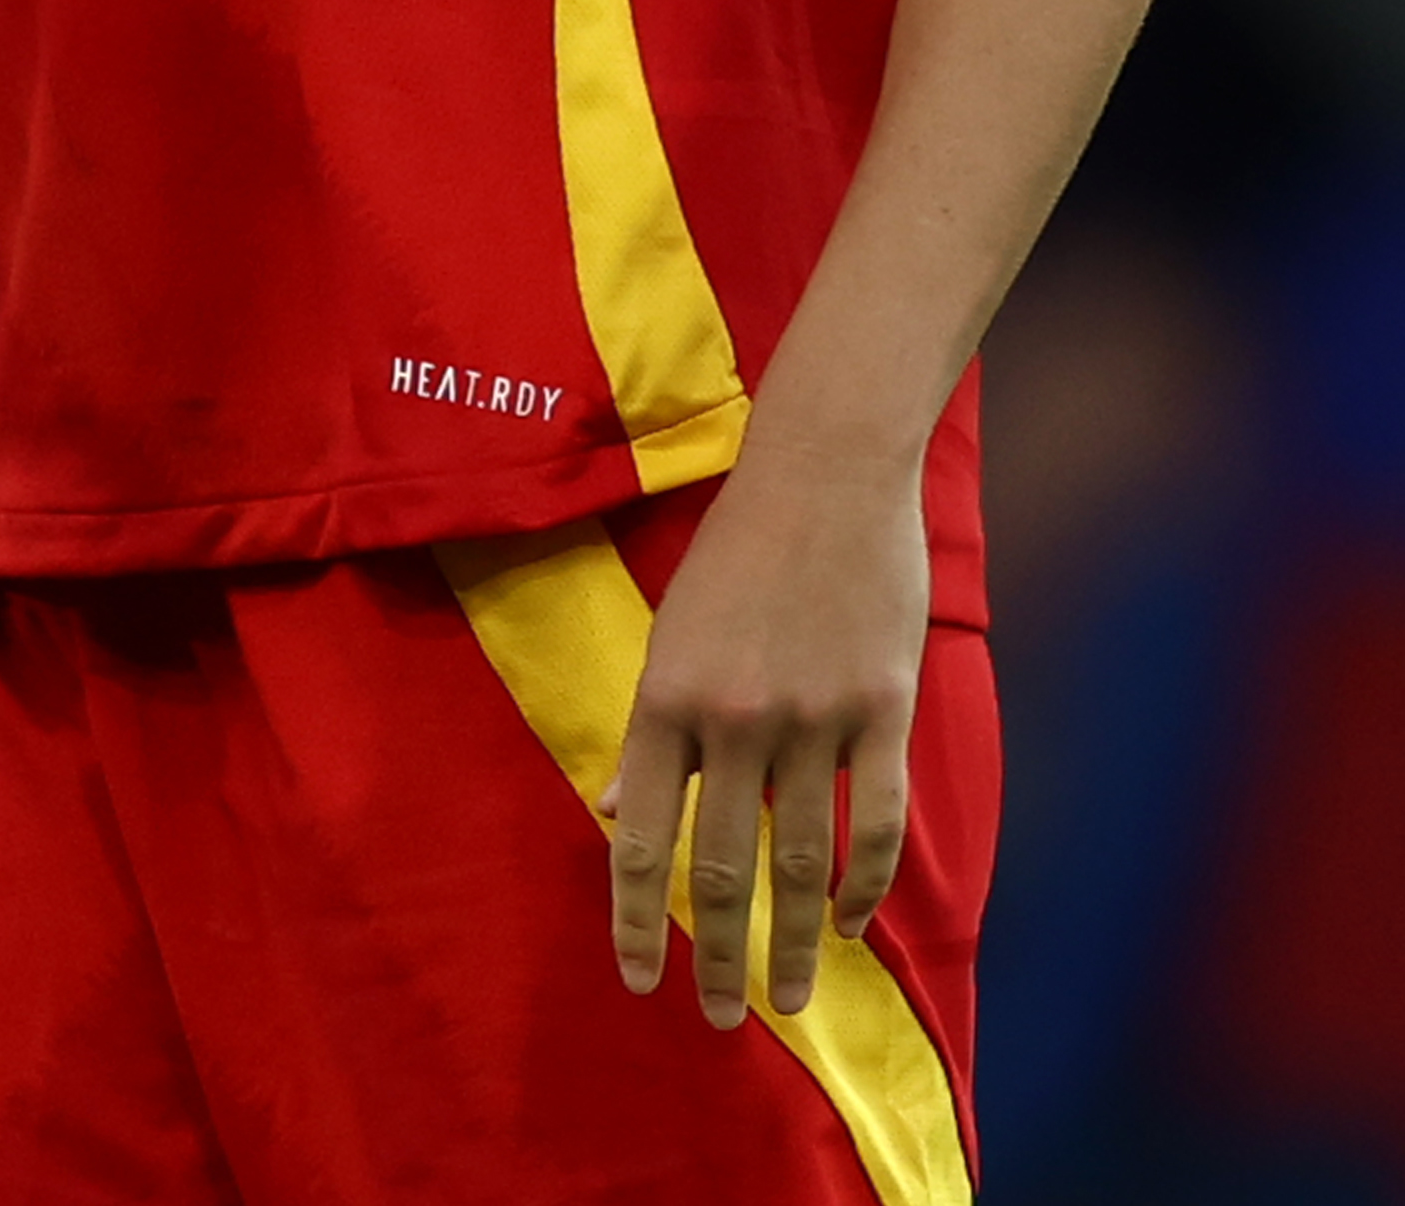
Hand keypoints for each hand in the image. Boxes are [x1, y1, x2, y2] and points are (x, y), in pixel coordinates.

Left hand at [601, 452, 927, 1029]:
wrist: (822, 479)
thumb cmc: (735, 556)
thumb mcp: (669, 636)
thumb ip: (648, 732)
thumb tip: (618, 811)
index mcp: (665, 700)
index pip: (642, 837)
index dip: (636, 916)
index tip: (636, 977)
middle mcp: (733, 719)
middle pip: (721, 867)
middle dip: (716, 954)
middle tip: (716, 1018)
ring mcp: (811, 719)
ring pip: (801, 861)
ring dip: (791, 943)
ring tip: (789, 1000)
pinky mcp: (879, 711)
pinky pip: (872, 822)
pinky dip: (862, 884)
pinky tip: (847, 926)